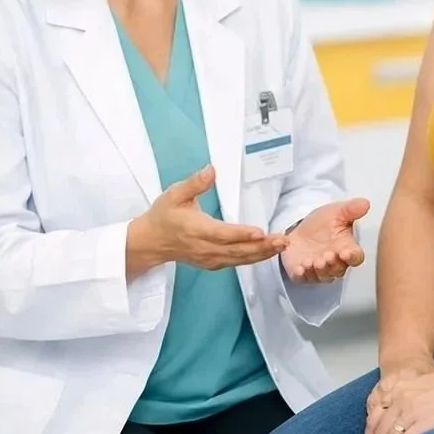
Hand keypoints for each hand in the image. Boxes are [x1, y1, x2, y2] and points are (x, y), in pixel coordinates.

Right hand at [129, 165, 288, 274]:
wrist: (151, 242)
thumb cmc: (164, 215)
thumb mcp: (174, 194)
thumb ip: (194, 183)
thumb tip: (211, 170)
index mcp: (196, 229)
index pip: (222, 234)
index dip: (241, 234)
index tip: (260, 232)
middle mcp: (205, 248)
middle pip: (236, 250)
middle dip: (262, 246)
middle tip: (283, 240)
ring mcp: (210, 258)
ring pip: (239, 259)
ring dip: (262, 253)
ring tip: (281, 245)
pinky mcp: (213, 263)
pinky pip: (236, 263)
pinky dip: (254, 258)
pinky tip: (268, 252)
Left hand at [280, 197, 369, 282]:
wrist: (300, 228)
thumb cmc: (323, 222)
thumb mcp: (336, 212)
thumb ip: (351, 209)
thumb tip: (365, 203)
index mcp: (347, 248)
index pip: (355, 257)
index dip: (352, 257)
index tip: (346, 252)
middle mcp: (335, 262)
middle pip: (339, 270)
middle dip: (333, 265)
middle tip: (327, 256)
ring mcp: (319, 270)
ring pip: (323, 276)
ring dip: (319, 271)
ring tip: (312, 261)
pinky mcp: (304, 274)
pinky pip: (304, 279)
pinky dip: (302, 275)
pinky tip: (299, 269)